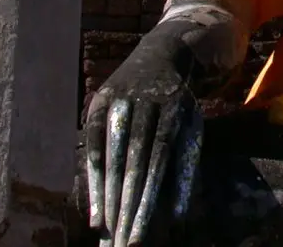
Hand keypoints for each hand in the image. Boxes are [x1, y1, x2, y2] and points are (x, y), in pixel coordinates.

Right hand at [83, 42, 202, 246]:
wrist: (162, 54)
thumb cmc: (178, 108)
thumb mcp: (191, 130)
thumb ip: (185, 170)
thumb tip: (181, 216)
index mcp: (174, 111)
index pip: (160, 162)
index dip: (149, 200)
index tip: (142, 235)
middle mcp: (146, 105)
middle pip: (134, 163)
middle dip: (127, 205)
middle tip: (123, 243)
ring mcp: (120, 102)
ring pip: (111, 156)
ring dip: (107, 196)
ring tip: (106, 232)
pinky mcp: (99, 102)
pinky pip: (91, 144)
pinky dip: (92, 177)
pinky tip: (93, 208)